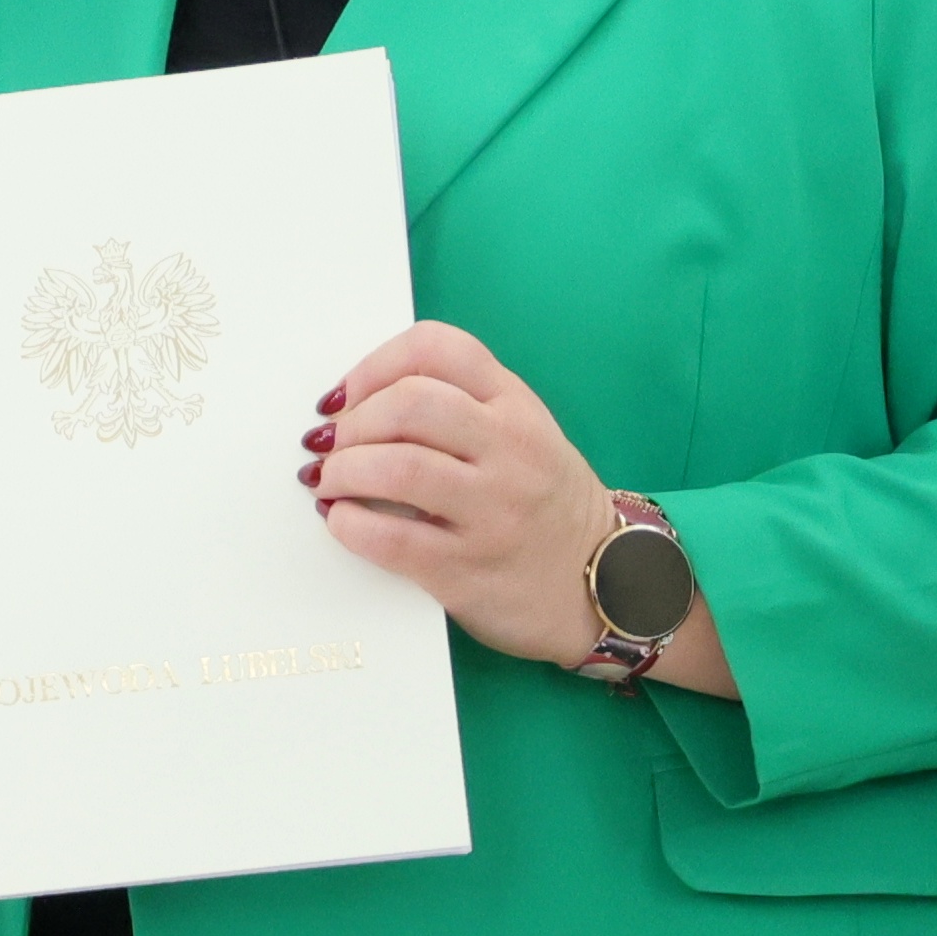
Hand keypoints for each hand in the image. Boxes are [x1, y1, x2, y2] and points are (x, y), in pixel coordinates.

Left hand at [301, 322, 626, 669]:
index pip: (438, 348)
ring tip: (329, 481)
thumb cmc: (546, 504)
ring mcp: (493, 511)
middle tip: (330, 444)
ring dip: (343, 471)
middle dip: (352, 422)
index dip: (375, 364)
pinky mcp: (468, 570)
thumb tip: (356, 402)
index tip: (347, 394)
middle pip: (409, 403)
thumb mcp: (525, 432)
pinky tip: (342, 520)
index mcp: (516, 406)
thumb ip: (461, 404)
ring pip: (397, 468)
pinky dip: (349, 524)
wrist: (607, 586)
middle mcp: (510, 450)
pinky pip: (391, 539)